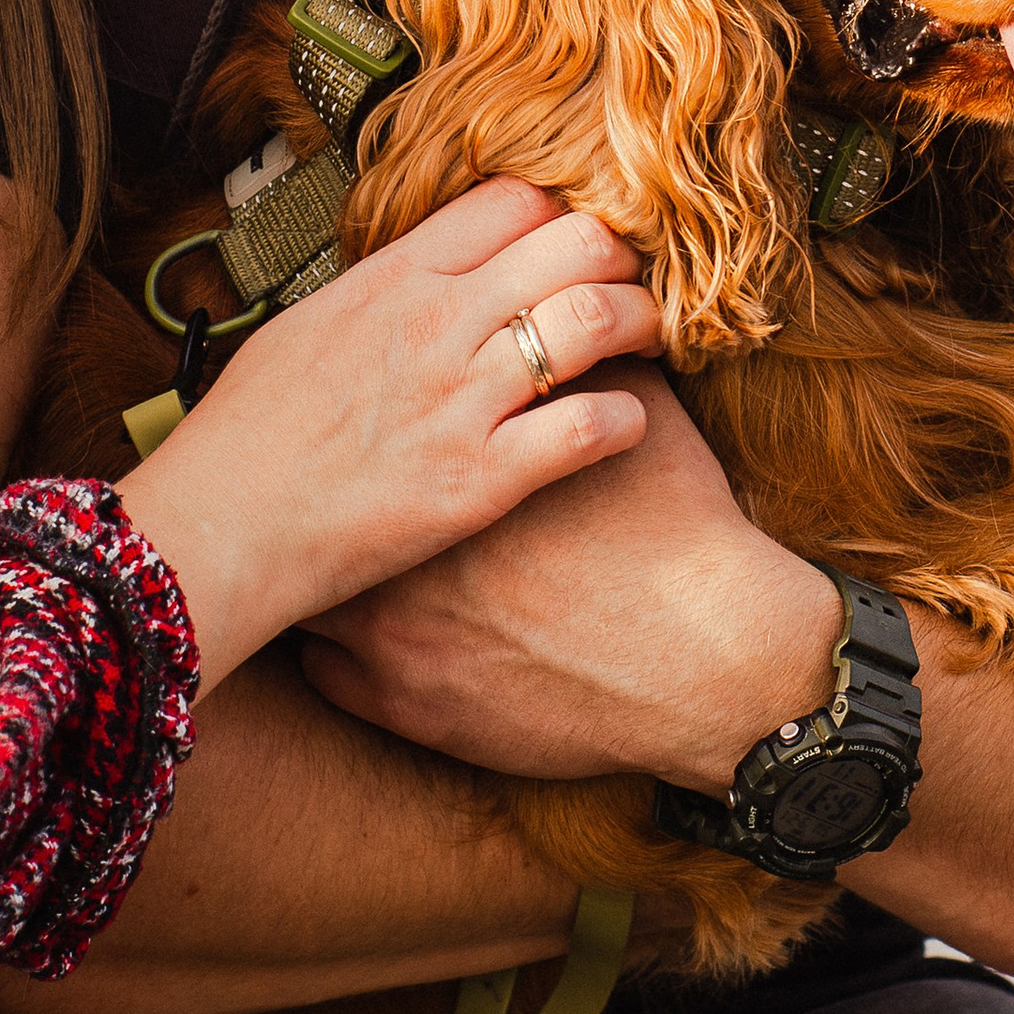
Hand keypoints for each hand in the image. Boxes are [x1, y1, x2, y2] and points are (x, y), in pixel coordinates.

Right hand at [117, 183, 659, 690]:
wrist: (218, 529)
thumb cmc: (246, 438)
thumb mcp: (305, 329)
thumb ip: (379, 294)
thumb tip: (419, 276)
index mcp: (395, 278)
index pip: (512, 201)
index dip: (562, 212)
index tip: (580, 239)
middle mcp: (438, 322)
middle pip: (574, 244)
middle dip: (621, 257)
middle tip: (634, 284)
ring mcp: (462, 399)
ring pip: (593, 320)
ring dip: (641, 323)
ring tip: (653, 341)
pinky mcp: (479, 480)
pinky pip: (586, 429)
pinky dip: (626, 419)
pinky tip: (631, 424)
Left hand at [300, 362, 840, 793]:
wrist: (706, 653)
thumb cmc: (677, 530)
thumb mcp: (637, 412)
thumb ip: (588, 359)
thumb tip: (570, 312)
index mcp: (451, 449)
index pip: (361, 417)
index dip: (358, 418)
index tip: (367, 421)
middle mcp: (400, 533)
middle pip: (315, 497)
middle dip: (324, 488)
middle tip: (336, 481)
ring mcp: (389, 624)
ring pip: (307, 590)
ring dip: (323, 574)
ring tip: (340, 559)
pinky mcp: (400, 701)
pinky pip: (322, 670)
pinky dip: (336, 652)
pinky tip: (361, 634)